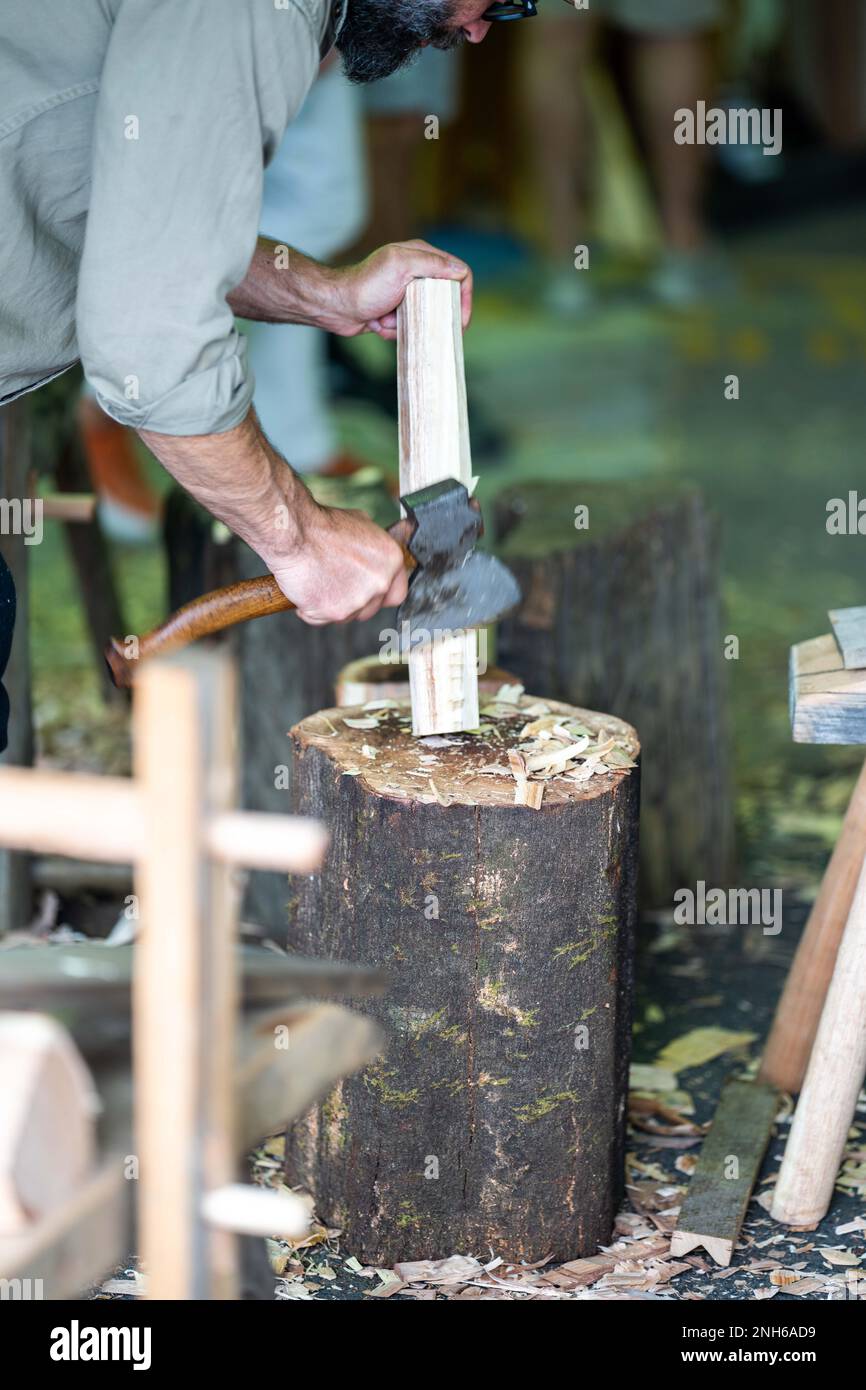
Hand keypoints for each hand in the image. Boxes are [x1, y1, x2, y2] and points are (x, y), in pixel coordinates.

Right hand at [270, 505, 408, 624]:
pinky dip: (310, 609)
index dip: (380, 595)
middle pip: (370, 609)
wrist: (294, 533)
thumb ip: (373, 549)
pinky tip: (305, 587)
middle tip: (335, 584)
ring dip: (332, 606)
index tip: (367, 593)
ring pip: (347, 617)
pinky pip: (321, 619)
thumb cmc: (322, 526)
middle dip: (354, 602)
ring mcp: (357, 600)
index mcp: (391, 561)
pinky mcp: (333, 612)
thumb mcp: (360, 524)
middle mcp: (379, 583)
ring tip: (317, 580)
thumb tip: (375, 556)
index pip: (396, 594)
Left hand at [325, 240, 472, 339]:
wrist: (336, 306)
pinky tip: (378, 323)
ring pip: (425, 317)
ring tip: (386, 317)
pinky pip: (408, 326)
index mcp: (420, 256)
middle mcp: (415, 272)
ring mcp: (405, 293)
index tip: (461, 319)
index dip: (464, 296)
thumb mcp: (401, 267)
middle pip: (442, 298)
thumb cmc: (365, 285)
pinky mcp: (395, 311)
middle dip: (429, 315)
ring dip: (406, 323)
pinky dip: (394, 330)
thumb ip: (432, 264)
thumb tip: (460, 271)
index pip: (458, 272)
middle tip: (418, 323)